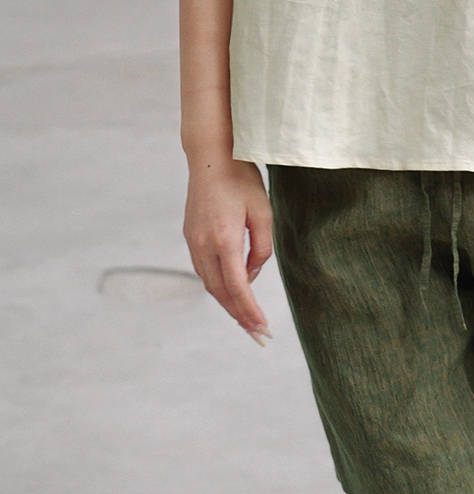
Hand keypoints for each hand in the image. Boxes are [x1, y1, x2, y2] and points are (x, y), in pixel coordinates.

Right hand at [182, 156, 273, 345]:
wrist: (211, 156)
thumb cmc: (242, 180)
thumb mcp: (263, 212)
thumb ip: (261, 248)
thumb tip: (251, 276)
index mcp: (224, 239)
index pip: (237, 287)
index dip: (250, 311)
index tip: (262, 329)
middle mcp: (203, 245)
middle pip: (221, 292)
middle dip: (240, 317)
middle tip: (258, 337)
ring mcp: (193, 242)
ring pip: (210, 284)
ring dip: (228, 304)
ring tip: (247, 321)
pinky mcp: (190, 236)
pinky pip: (204, 270)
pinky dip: (219, 286)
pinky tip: (232, 293)